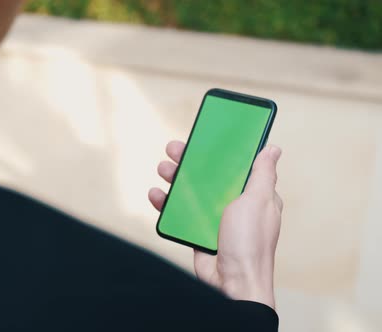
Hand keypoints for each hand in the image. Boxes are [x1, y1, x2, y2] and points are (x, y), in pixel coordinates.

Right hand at [149, 141, 282, 308]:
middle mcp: (234, 204)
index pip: (236, 165)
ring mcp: (215, 218)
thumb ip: (262, 174)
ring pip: (192, 192)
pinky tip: (156, 194)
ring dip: (176, 179)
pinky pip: (181, 213)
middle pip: (209, 175)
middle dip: (191, 161)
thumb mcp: (258, 201)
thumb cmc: (250, 243)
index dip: (220, 150)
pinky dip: (167, 204)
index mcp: (253, 194)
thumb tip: (273, 148)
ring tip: (163, 169)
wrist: (232, 283)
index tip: (205, 136)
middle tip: (174, 149)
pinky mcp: (199, 231)